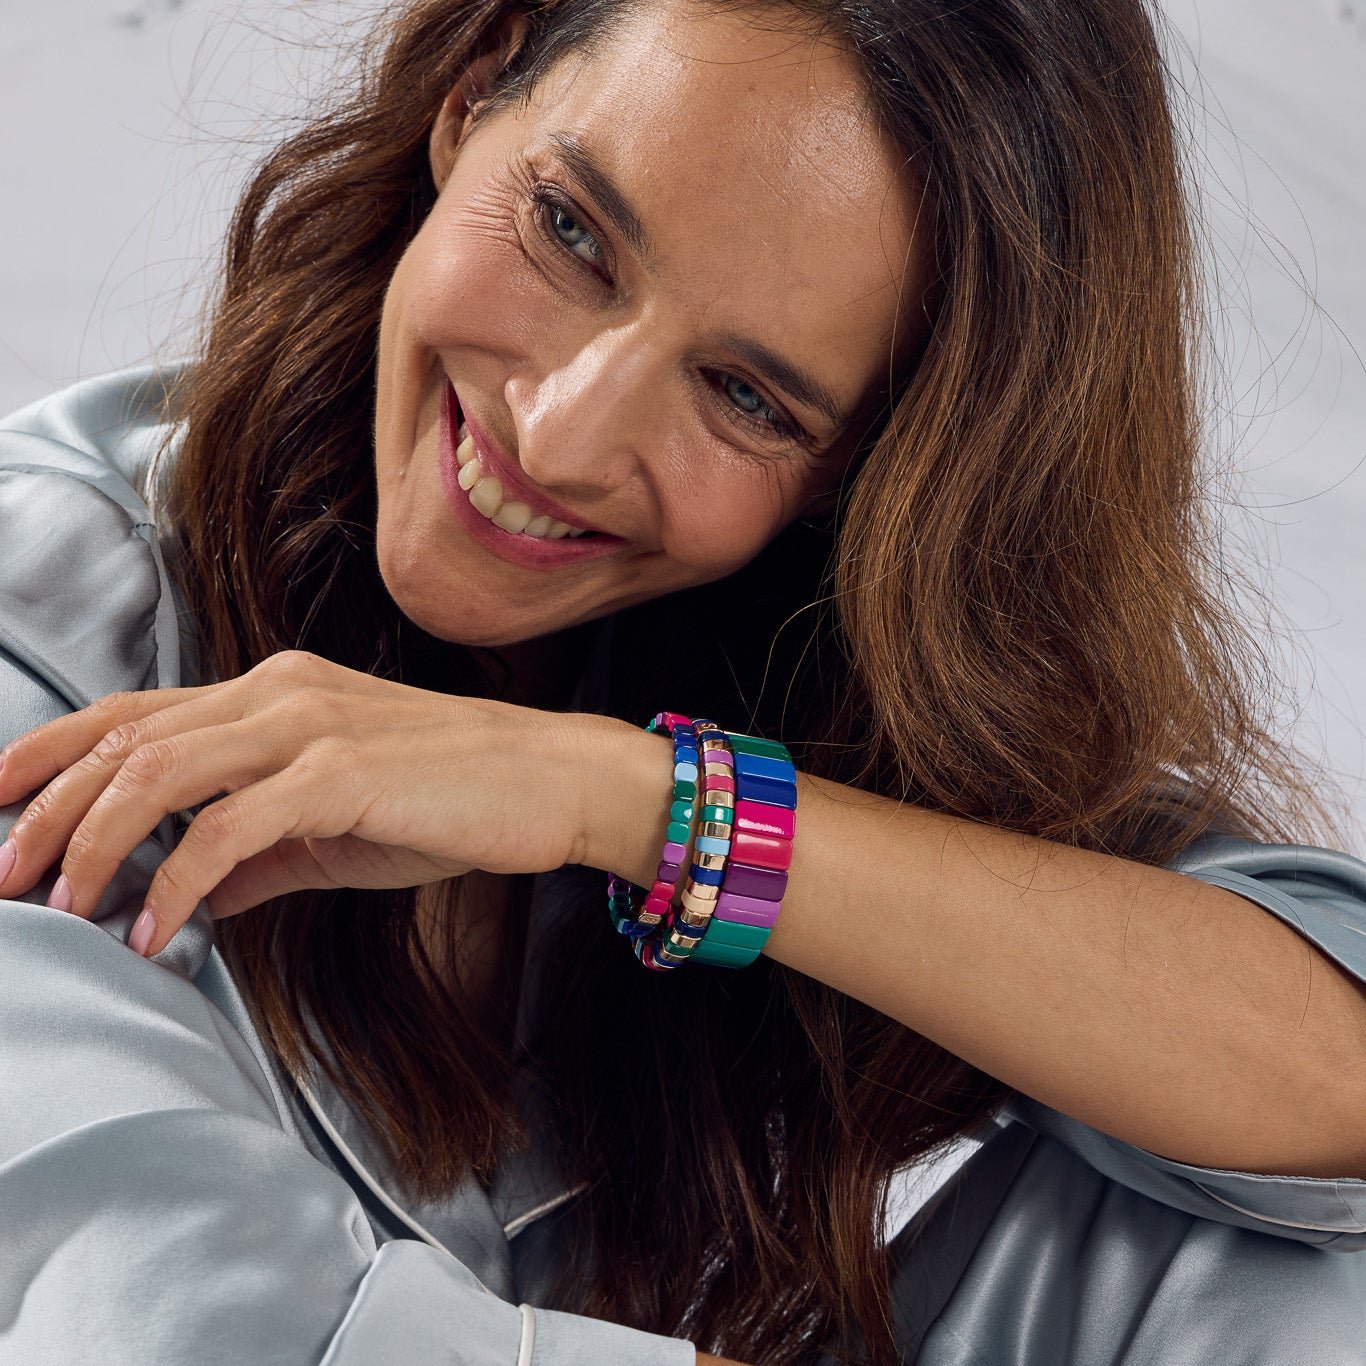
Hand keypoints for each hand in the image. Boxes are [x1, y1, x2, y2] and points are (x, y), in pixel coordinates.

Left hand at [0, 650, 595, 956]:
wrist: (554, 778)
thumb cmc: (453, 798)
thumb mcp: (337, 827)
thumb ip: (258, 853)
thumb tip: (191, 898)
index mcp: (272, 692)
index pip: (133, 714)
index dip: (49, 751)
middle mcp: (278, 691)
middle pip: (127, 740)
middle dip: (46, 810)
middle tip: (3, 879)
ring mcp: (309, 725)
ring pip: (161, 773)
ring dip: (93, 845)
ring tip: (59, 908)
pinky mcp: (341, 771)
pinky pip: (230, 829)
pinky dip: (179, 883)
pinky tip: (157, 933)